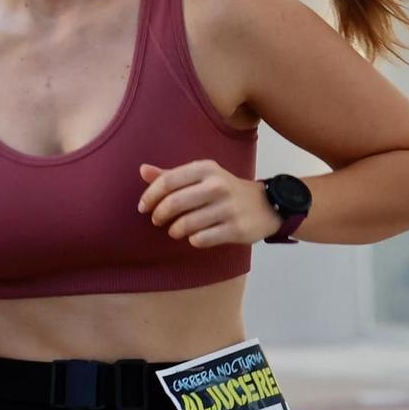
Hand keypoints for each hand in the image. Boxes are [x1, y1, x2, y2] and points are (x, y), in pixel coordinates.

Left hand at [138, 161, 279, 246]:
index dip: (150, 196)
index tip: (143, 207)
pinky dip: (192, 240)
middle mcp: (217, 186)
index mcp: (205, 169)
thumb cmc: (223, 190)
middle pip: (174, 203)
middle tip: (157, 220)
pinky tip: (194, 237)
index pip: (167, 181)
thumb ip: (171, 175)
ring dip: (174, 230)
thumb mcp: (201, 176)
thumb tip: (142, 170)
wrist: (266, 205)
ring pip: (185, 224)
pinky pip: (201, 239)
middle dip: (159, 215)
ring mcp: (228, 208)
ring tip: (174, 230)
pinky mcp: (236, 229)